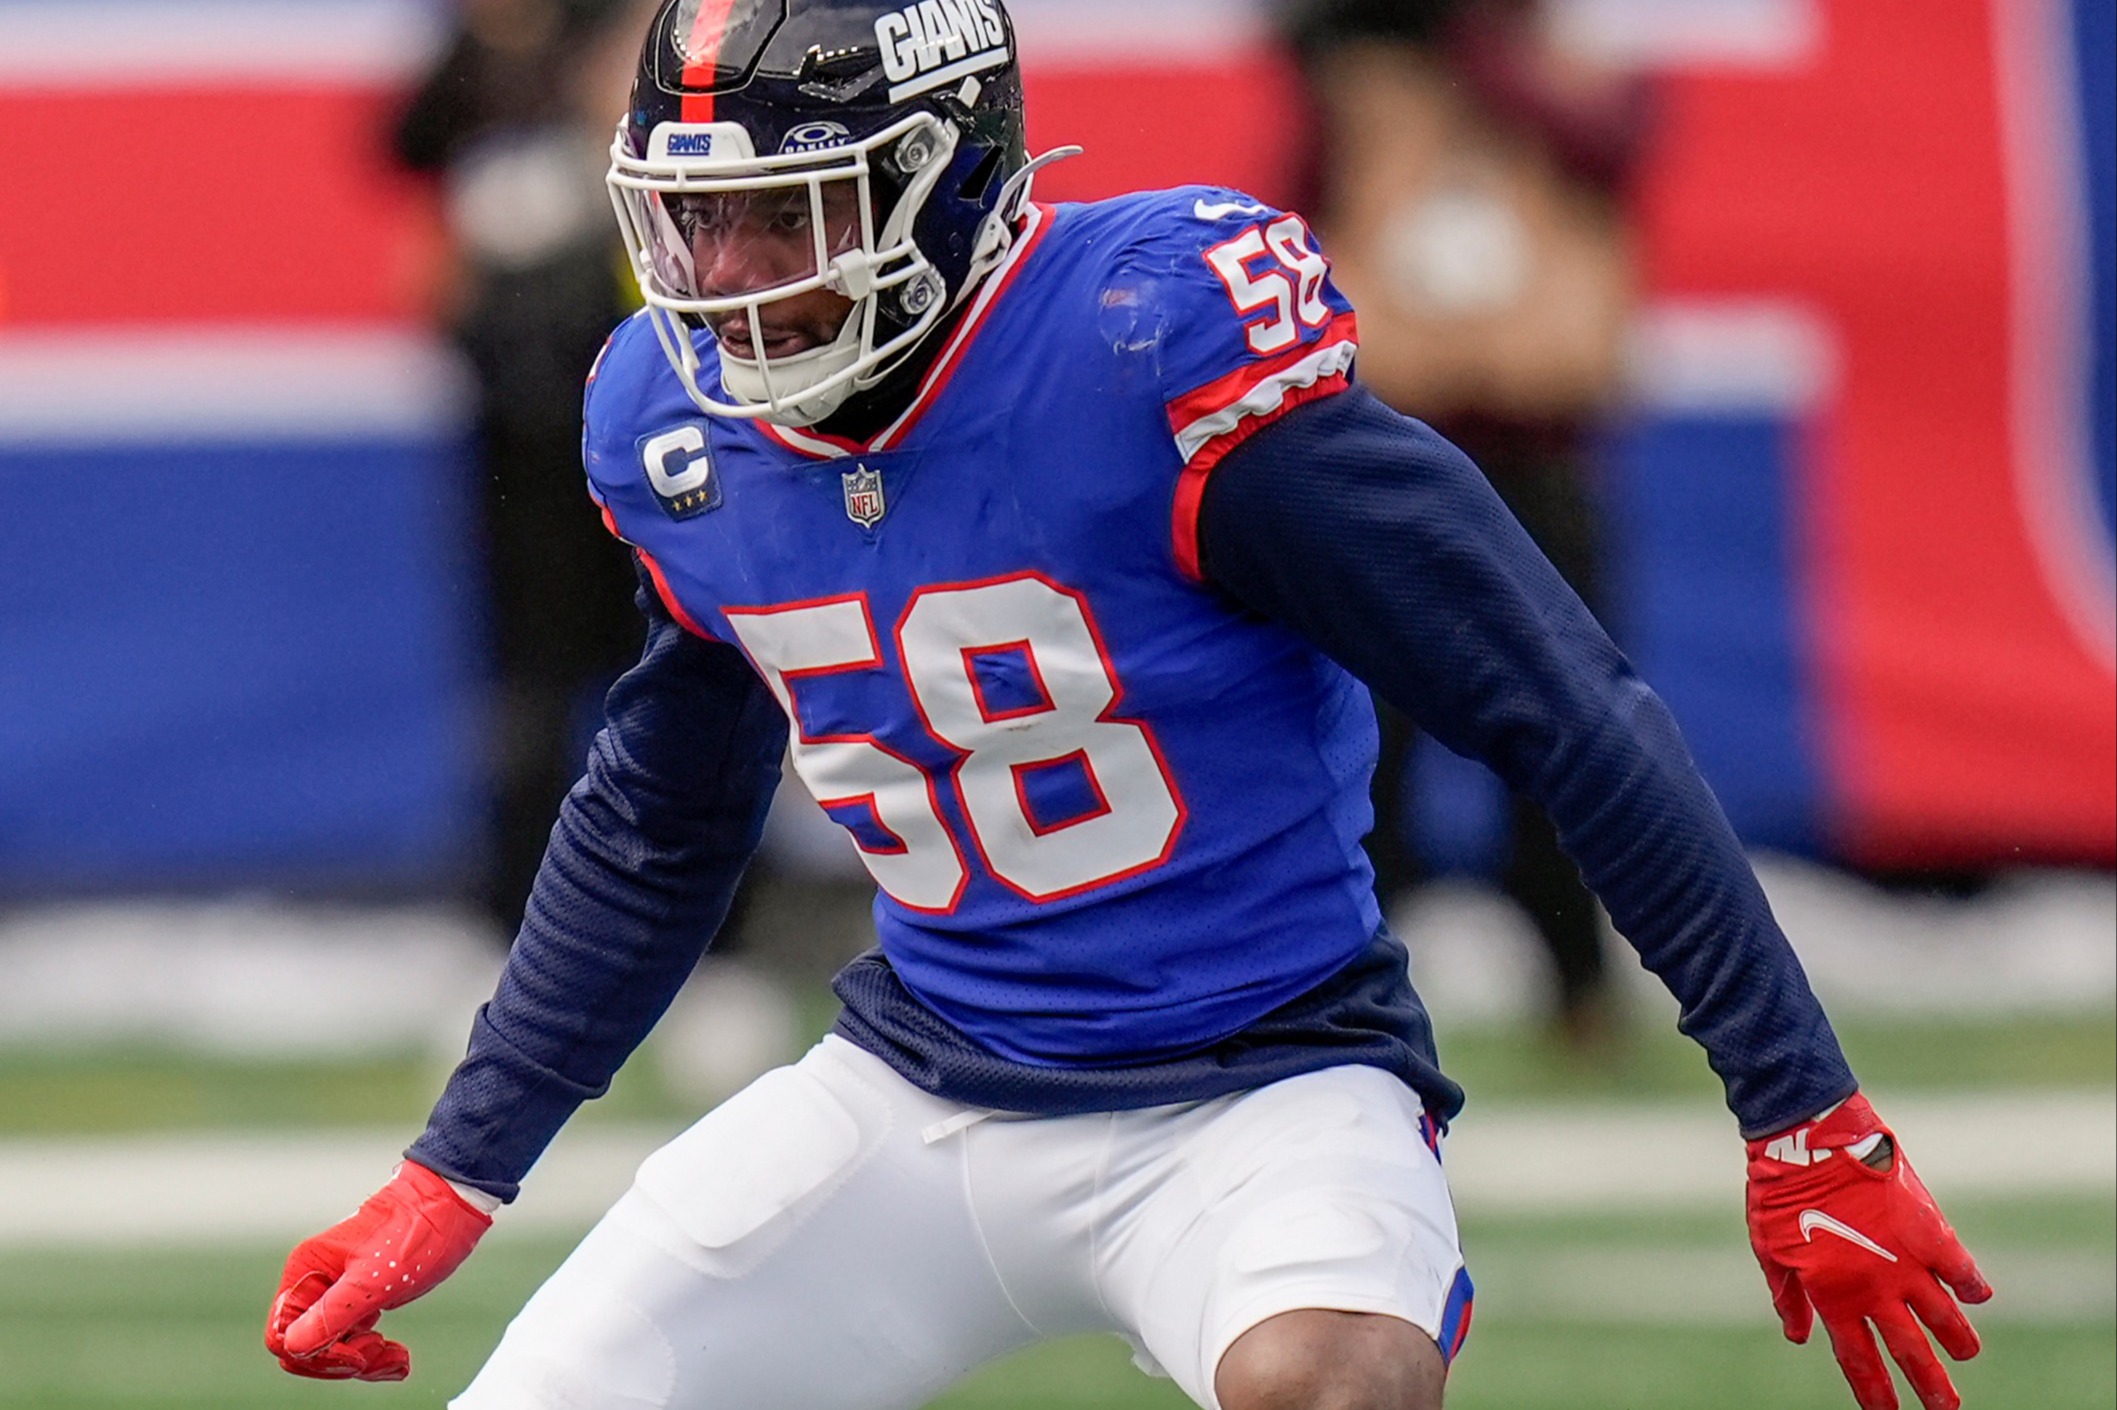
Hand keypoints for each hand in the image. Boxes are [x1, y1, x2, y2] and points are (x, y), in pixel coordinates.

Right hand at [265, 1159, 493, 1380]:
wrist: (453, 1202)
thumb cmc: (416, 1231)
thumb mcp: (374, 1280)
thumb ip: (332, 1314)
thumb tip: (293, 1346)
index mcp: (308, 1271)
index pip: (283, 1336)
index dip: (314, 1354)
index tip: (357, 1352)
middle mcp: (316, 1281)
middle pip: (306, 1345)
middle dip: (342, 1360)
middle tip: (382, 1352)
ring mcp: (338, 1290)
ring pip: (331, 1346)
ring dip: (363, 1360)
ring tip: (399, 1359)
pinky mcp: (362, 1297)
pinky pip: (353, 1338)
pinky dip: (374, 1353)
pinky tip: (399, 1357)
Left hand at [1746, 1094, 1991, 1409]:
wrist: (1808, 1139)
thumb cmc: (1779, 1193)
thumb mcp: (1769, 1249)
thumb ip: (1789, 1296)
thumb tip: (1798, 1337)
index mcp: (1833, 1296)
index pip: (1858, 1360)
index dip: (1875, 1392)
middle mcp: (1875, 1288)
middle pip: (1909, 1351)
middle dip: (1929, 1385)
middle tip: (1946, 1409)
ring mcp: (1906, 1261)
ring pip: (1943, 1317)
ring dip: (1957, 1339)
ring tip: (1965, 1354)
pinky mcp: (1928, 1230)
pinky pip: (1961, 1268)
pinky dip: (1970, 1284)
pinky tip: (1978, 1296)